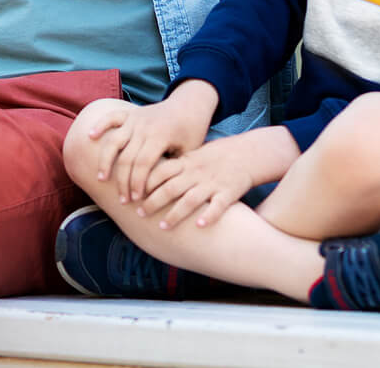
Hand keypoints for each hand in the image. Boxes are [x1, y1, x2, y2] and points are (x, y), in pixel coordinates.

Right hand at [85, 83, 215, 204]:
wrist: (190, 105)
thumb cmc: (192, 132)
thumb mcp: (190, 151)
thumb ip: (175, 168)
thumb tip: (161, 192)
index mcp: (161, 136)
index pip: (143, 164)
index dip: (137, 184)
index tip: (136, 200)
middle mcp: (145, 127)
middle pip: (127, 158)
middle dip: (123, 182)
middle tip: (123, 200)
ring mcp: (136, 119)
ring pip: (114, 141)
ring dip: (106, 161)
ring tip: (102, 179)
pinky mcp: (130, 113)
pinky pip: (112, 117)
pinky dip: (100, 125)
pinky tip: (90, 136)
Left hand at [138, 137, 252, 229]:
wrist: (246, 153)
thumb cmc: (215, 157)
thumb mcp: (193, 155)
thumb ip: (174, 165)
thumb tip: (147, 174)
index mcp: (187, 163)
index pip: (161, 171)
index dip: (145, 183)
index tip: (132, 194)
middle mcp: (197, 173)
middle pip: (171, 188)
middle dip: (153, 202)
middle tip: (139, 213)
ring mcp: (213, 183)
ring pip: (190, 200)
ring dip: (175, 214)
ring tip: (162, 226)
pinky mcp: (229, 193)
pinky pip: (218, 205)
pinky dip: (209, 215)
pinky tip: (200, 225)